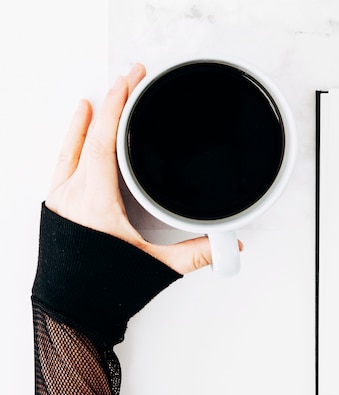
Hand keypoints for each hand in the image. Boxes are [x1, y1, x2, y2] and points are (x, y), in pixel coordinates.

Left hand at [45, 63, 240, 273]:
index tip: (128, 81)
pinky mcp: (56, 209)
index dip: (117, 106)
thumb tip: (228, 244)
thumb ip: (196, 253)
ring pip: (69, 149)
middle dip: (110, 103)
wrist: (69, 315)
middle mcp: (70, 197)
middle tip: (127, 79)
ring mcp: (59, 201)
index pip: (104, 141)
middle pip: (88, 136)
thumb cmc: (102, 291)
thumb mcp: (154, 266)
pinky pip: (61, 165)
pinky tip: (77, 137)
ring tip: (95, 101)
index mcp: (93, 203)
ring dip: (84, 122)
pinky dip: (70, 144)